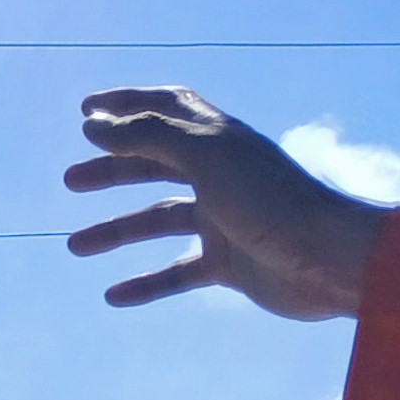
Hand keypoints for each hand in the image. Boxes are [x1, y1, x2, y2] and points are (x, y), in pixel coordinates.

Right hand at [67, 87, 388, 319]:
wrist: (328, 258)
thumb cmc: (270, 200)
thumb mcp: (205, 156)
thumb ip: (147, 135)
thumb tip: (93, 124)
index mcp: (219, 141)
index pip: (167, 110)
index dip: (127, 104)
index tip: (85, 110)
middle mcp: (222, 175)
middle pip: (157, 164)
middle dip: (113, 169)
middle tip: (70, 180)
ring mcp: (226, 219)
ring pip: (160, 221)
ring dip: (116, 231)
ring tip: (75, 246)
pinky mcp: (230, 262)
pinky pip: (178, 272)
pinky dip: (146, 283)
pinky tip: (114, 295)